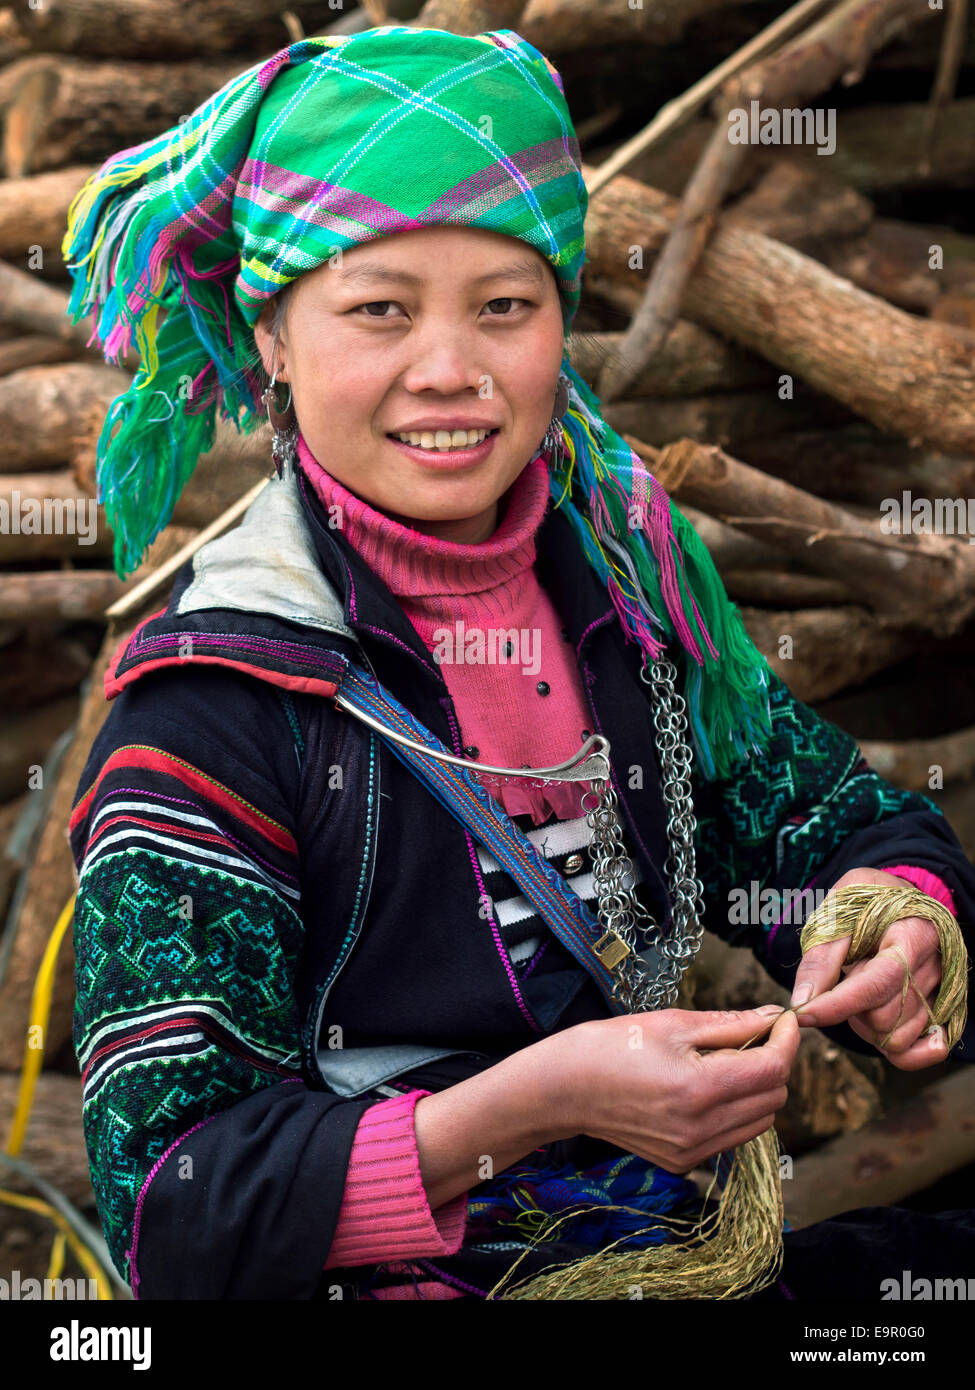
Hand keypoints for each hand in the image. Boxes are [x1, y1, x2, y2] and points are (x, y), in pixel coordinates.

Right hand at [550, 1006, 798, 1172]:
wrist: (564, 1089)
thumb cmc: (612, 1045)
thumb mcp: (673, 1022)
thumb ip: (730, 1023)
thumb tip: (773, 1017)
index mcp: (701, 1088)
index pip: (774, 1068)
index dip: (787, 1040)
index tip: (783, 1020)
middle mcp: (702, 1128)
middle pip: (774, 1097)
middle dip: (773, 1062)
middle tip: (751, 1035)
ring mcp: (693, 1152)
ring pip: (760, 1121)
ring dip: (756, 1089)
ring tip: (725, 1062)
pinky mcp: (683, 1163)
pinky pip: (732, 1137)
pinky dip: (734, 1111)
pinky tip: (706, 1089)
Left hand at [789, 867, 945, 1070]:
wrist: (896, 899)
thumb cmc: (865, 903)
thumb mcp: (837, 912)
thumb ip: (821, 957)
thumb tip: (802, 1001)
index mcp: (915, 932)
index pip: (882, 980)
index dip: (839, 1002)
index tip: (803, 1012)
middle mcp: (936, 966)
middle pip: (886, 1015)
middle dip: (850, 1008)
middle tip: (842, 979)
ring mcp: (942, 992)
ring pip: (897, 1038)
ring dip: (867, 1025)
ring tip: (859, 992)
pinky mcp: (941, 1012)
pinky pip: (921, 1052)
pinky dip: (894, 1050)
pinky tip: (876, 1029)